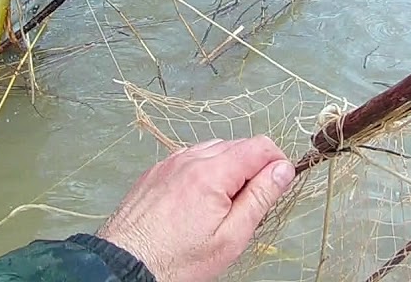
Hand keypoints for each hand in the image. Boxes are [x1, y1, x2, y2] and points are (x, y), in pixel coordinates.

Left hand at [97, 136, 296, 281]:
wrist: (127, 265)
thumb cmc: (177, 260)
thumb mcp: (231, 237)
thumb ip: (259, 198)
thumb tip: (282, 170)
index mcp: (211, 173)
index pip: (259, 146)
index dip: (276, 163)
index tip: (277, 184)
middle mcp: (189, 159)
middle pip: (237, 145)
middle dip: (252, 168)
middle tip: (248, 205)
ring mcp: (169, 163)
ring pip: (213, 149)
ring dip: (227, 169)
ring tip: (222, 206)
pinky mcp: (156, 171)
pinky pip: (189, 158)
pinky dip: (202, 171)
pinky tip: (198, 201)